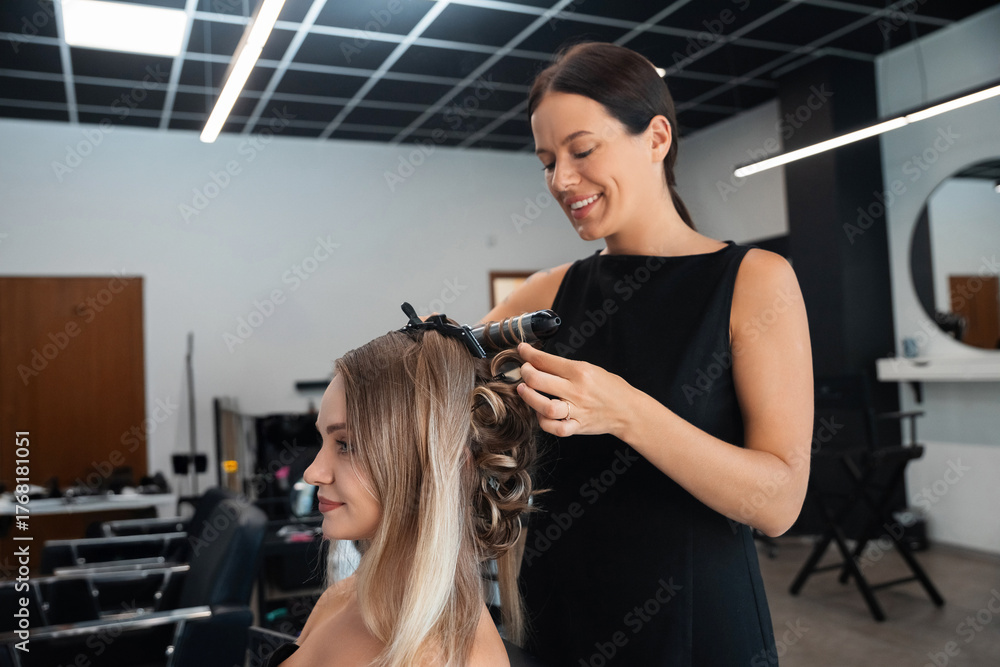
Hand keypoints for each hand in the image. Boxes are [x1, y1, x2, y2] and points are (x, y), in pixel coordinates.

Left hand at [515, 342, 631, 437]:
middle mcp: (577, 391)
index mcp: (580, 371)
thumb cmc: (611, 387)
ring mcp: (577, 411)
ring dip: (529, 397)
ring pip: (545, 406)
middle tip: (523, 371)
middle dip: (525, 373)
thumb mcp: (591, 368)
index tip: (522, 350)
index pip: (546, 360)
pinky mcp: (578, 427)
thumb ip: (566, 367)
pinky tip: (540, 413)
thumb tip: (540, 362)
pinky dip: (543, 421)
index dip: (529, 354)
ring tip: (523, 390)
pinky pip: (555, 428)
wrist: (629, 410)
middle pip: (539, 381)